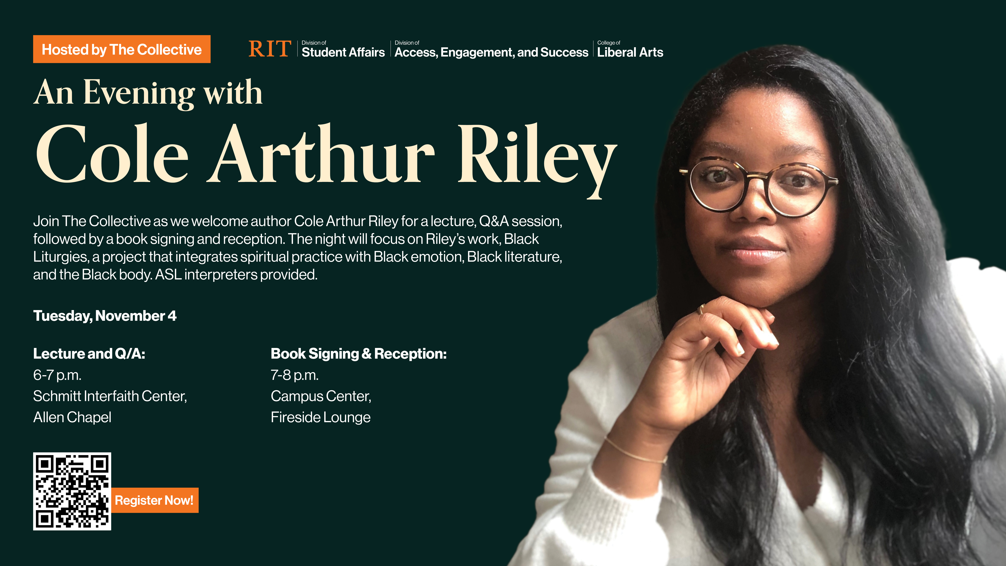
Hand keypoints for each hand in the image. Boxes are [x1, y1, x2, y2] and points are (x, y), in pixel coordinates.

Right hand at [626, 296, 777, 435]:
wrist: (666, 418)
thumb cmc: (691, 397)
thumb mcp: (727, 373)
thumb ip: (741, 354)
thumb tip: (762, 336)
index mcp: (708, 334)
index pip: (734, 311)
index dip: (756, 317)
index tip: (773, 336)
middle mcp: (697, 328)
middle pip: (729, 304)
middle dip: (754, 318)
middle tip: (769, 340)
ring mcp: (686, 332)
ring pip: (717, 307)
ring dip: (745, 321)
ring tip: (759, 342)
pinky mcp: (675, 340)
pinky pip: (701, 322)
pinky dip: (724, 332)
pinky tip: (735, 350)